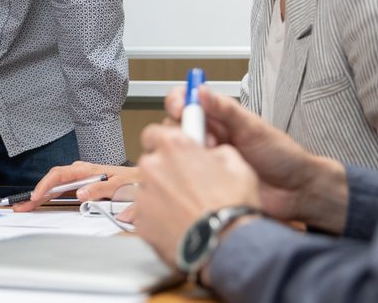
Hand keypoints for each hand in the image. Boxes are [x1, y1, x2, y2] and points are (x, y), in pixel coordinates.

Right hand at [11, 161, 137, 211]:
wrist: (140, 180)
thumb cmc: (131, 181)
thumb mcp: (118, 186)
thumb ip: (99, 189)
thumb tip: (80, 193)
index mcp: (86, 170)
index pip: (59, 175)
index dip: (45, 185)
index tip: (36, 196)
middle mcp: (80, 172)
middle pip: (52, 180)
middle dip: (35, 192)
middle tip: (21, 205)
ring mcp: (79, 178)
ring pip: (55, 186)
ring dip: (40, 195)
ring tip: (26, 206)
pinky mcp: (81, 185)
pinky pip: (61, 190)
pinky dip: (49, 196)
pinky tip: (41, 202)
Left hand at [131, 124, 259, 268]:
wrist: (226, 245)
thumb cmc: (232, 206)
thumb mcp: (236, 164)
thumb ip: (215, 151)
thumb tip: (211, 153)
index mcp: (173, 146)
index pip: (153, 132)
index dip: (164, 142)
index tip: (173, 151)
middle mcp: (153, 166)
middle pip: (151, 162)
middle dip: (165, 171)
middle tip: (186, 185)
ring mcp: (144, 194)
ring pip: (148, 189)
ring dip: (162, 195)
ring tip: (187, 209)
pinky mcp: (141, 220)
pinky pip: (147, 213)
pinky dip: (159, 217)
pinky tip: (179, 224)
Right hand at [166, 88, 348, 230]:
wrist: (296, 191)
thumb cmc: (281, 156)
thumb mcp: (254, 128)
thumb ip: (227, 110)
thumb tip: (202, 91)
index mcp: (219, 118)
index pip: (186, 101)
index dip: (177, 101)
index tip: (180, 107)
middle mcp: (208, 136)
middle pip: (175, 126)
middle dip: (182, 131)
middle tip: (205, 140)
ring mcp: (205, 160)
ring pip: (177, 151)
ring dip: (188, 153)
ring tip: (211, 160)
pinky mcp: (205, 182)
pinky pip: (185, 175)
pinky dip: (189, 174)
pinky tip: (208, 178)